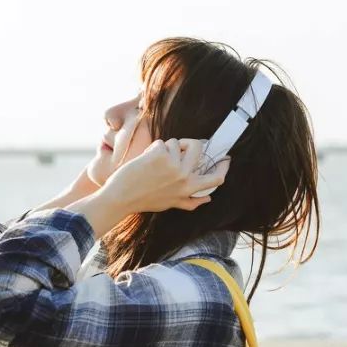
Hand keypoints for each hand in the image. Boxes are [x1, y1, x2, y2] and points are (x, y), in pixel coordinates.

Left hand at [99, 138, 229, 214]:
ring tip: (152, 162)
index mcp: (189, 190)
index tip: (226, 159)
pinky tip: (144, 161)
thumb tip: (208, 199)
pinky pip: (162, 142)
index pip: (216, 179)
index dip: (223, 167)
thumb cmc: (144, 200)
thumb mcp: (171, 204)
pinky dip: (152, 148)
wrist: (121, 198)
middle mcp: (185, 178)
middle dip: (188, 143)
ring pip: (176, 143)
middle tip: (175, 148)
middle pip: (198, 148)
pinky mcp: (161, 155)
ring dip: (164, 148)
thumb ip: (190, 201)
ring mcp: (174, 165)